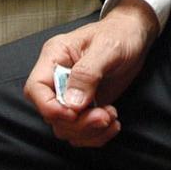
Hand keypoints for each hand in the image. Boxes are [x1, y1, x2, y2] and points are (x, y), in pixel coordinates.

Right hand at [24, 0, 157, 146]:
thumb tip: (72, 103)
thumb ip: (87, 74)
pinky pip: (81, 132)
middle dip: (78, 123)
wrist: (134, 37)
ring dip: (89, 131)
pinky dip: (96, 135)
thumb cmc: (119, 34)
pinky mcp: (84, 107)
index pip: (35, 89)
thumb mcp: (107, 48)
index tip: (75, 113)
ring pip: (65, 127)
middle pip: (51, 114)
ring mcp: (70, 95)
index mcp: (55, 57)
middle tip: (104, 116)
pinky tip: (113, 123)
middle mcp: (57, 78)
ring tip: (111, 117)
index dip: (50, 107)